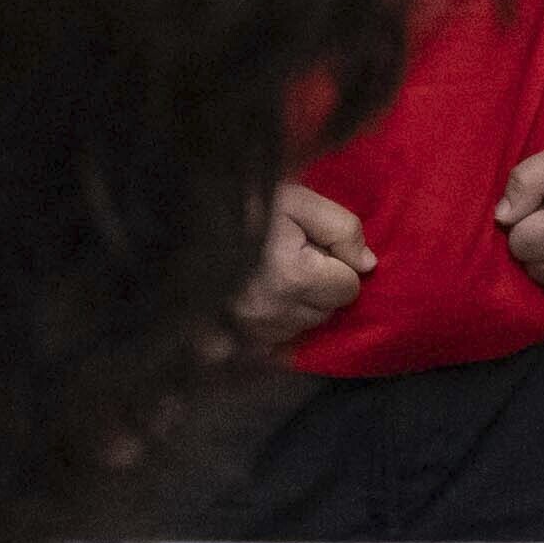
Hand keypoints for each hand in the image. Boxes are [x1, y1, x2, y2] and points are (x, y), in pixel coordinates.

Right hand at [242, 180, 371, 344]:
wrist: (176, 214)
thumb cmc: (243, 202)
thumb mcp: (298, 200)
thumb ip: (341, 229)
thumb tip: (367, 265)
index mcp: (293, 278)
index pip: (349, 287)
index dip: (337, 262)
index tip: (312, 244)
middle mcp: (272, 313)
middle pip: (325, 311)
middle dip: (319, 285)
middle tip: (291, 254)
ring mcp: (248, 331)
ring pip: (299, 327)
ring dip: (296, 304)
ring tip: (270, 271)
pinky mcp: (228, 342)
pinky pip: (270, 341)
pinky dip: (270, 320)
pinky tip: (255, 294)